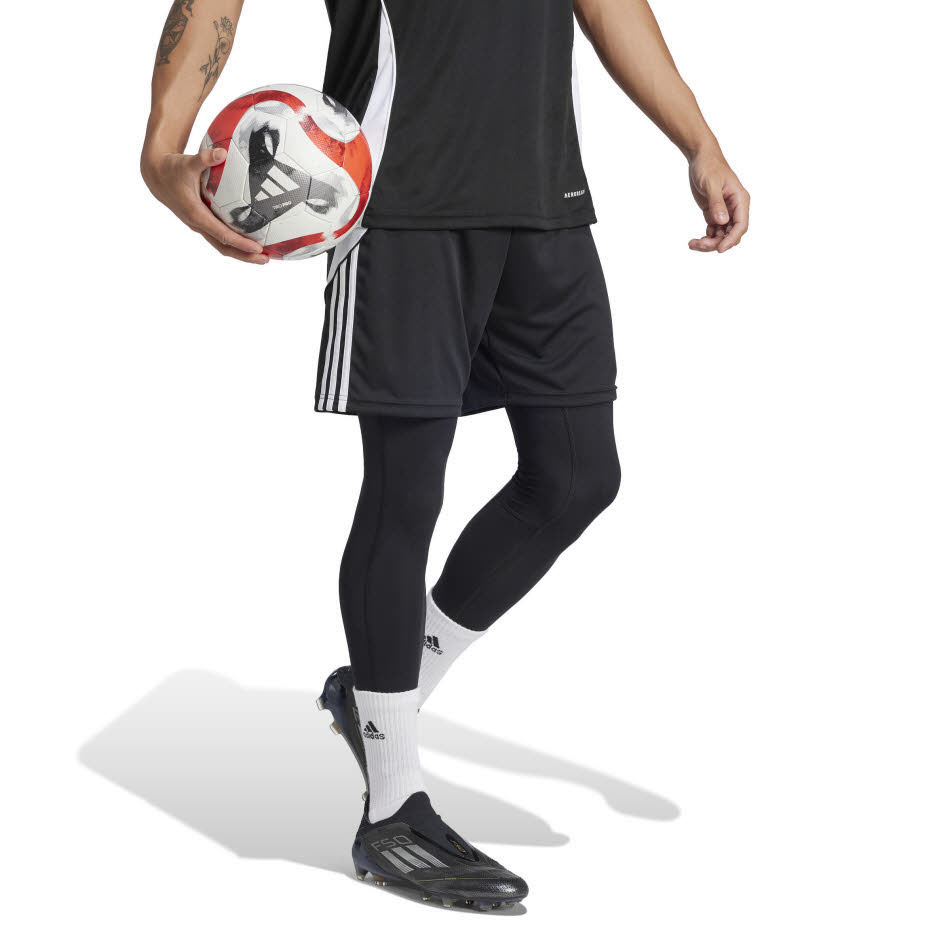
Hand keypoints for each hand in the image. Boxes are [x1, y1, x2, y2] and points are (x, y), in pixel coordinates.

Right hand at [141, 148, 268, 263]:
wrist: (156, 176)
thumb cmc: (172, 169)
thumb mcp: (187, 162)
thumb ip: (204, 158)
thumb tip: (222, 152)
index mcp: (196, 214)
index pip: (222, 234)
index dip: (240, 243)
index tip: (257, 248)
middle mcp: (198, 224)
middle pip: (224, 247)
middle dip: (245, 256)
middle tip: (266, 260)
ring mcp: (200, 226)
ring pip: (222, 245)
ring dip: (242, 253)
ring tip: (263, 257)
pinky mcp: (202, 223)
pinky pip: (221, 238)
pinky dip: (236, 243)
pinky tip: (252, 241)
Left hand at [687, 149, 749, 253]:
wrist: (701, 158)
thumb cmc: (708, 166)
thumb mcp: (711, 184)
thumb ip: (716, 203)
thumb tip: (722, 221)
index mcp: (740, 200)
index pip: (741, 225)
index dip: (731, 239)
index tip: (719, 249)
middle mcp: (735, 208)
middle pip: (731, 234)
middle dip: (717, 243)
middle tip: (699, 244)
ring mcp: (725, 212)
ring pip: (721, 236)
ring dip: (709, 243)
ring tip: (692, 244)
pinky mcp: (714, 213)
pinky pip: (713, 232)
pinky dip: (705, 238)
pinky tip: (693, 241)